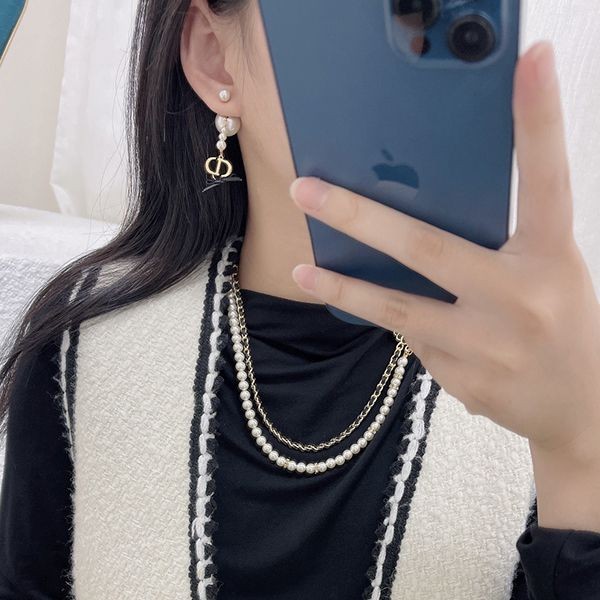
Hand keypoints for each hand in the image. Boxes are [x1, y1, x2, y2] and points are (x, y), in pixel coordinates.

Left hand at [288, 41, 599, 527]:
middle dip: (358, 217)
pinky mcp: (461, 380)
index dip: (539, 118)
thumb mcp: (545, 274)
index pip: (547, 178)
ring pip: (397, 308)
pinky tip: (422, 330)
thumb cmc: (560, 325)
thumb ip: (494, 247)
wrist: (580, 410)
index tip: (531, 60)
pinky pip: (414, 341)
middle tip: (307, 189)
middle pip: (425, 247)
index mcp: (551, 258)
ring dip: (343, 289)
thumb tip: (411, 226)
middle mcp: (519, 298)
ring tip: (304, 273)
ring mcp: (487, 345)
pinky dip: (405, 328)